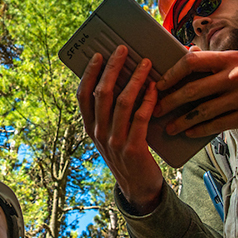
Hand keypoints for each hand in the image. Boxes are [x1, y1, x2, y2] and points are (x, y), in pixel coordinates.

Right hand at [77, 45, 163, 213]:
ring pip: (122, 101)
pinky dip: (148, 99)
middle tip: (123, 49)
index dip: (89, 73)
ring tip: (145, 63)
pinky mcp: (133, 148)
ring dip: (134, 79)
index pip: (82, 95)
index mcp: (90, 127)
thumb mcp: (112, 134)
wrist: (139, 188)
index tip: (98, 55)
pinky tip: (154, 88)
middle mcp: (99, 133)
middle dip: (113, 68)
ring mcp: (115, 141)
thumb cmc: (128, 154)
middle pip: (102, 93)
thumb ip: (113, 111)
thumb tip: (123, 79)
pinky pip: (140, 117)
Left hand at [153, 50, 237, 136]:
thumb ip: (220, 61)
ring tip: (168, 127)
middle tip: (155, 109)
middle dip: (170, 101)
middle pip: (193, 89)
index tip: (159, 84)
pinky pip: (218, 124)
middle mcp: (236, 75)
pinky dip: (200, 130)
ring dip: (181, 121)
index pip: (192, 62)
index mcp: (231, 57)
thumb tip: (189, 56)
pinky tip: (189, 133)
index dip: (172, 74)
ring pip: (203, 110)